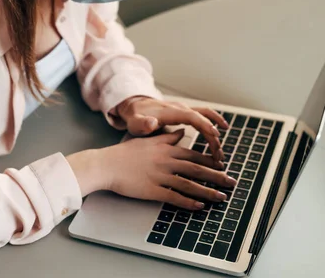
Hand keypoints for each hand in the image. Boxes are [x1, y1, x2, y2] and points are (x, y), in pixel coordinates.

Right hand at [100, 130, 235, 209]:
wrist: (107, 164)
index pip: (193, 154)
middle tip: (232, 182)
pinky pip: (174, 197)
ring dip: (207, 191)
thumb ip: (166, 137)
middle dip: (216, 176)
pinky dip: (188, 202)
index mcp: (166, 149)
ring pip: (189, 184)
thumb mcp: (148, 140)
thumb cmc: (125, 153)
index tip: (223, 165)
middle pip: (196, 169)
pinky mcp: (153, 190)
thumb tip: (180, 132)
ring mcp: (160, 176)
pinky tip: (199, 206)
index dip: (210, 161)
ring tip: (222, 197)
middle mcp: (166, 161)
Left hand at [116, 97, 227, 161]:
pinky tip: (219, 133)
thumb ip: (142, 123)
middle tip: (218, 154)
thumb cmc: (135, 117)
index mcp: (170, 111)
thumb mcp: (135, 122)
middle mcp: (180, 108)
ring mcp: (183, 109)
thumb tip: (152, 122)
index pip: (192, 116)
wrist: (134, 106)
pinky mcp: (184, 113)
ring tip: (222, 147)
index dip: (204, 125)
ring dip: (216, 127)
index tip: (215, 136)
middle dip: (213, 134)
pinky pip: (202, 116)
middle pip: (202, 116)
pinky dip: (212, 122)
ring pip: (205, 114)